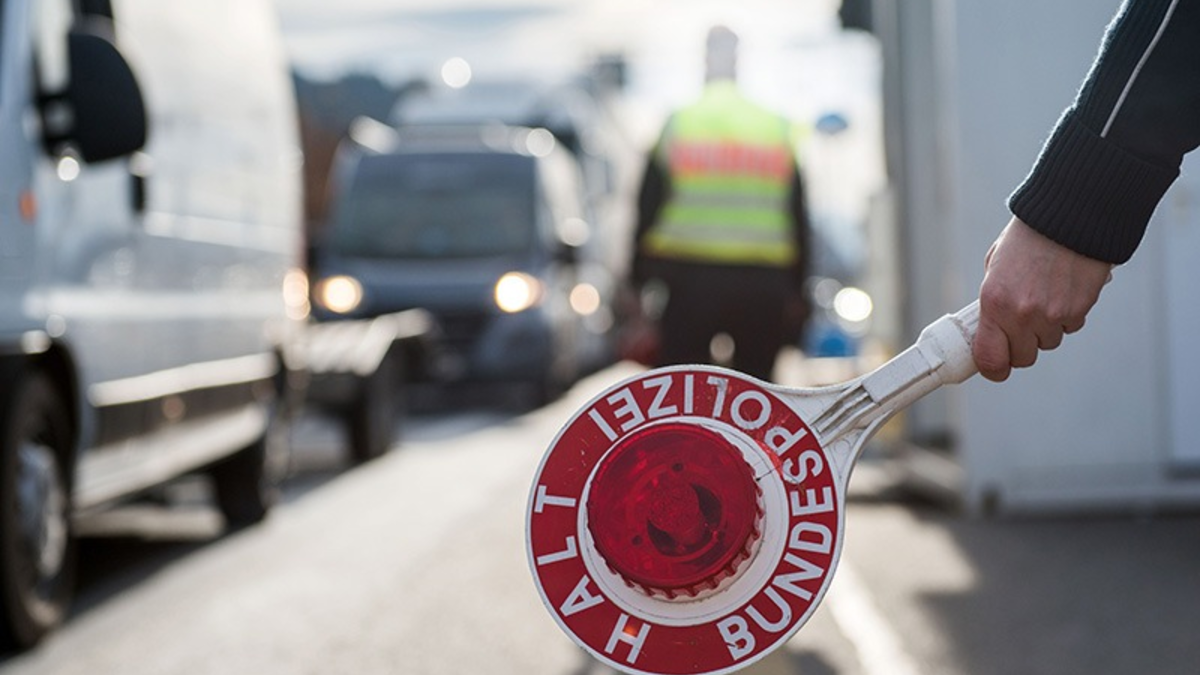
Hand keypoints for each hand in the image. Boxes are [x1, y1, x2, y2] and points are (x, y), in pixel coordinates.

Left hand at [973, 217, 1111, 381]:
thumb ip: (993, 301)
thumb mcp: (996, 267)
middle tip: (1021, 325)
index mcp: (994, 303)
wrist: (1069, 217)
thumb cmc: (1028, 239)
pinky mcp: (1078, 310)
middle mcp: (1022, 314)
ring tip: (1044, 297)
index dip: (993, 368)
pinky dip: (1066, 316)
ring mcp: (1052, 315)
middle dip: (1021, 345)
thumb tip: (991, 329)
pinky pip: (1069, 327)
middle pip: (1022, 358)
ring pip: (1047, 342)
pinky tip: (1062, 291)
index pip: (990, 359)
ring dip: (1044, 329)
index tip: (995, 366)